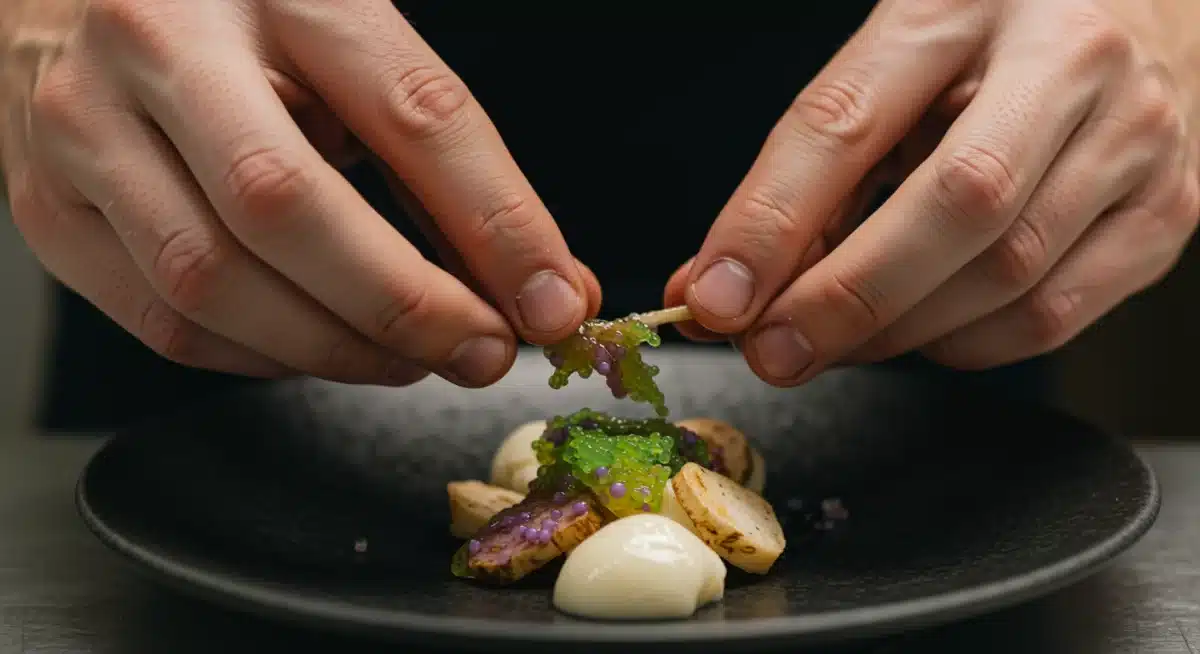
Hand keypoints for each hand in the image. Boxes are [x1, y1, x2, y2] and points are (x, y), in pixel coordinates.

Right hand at [3, 0, 599, 387]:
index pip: (411, 113)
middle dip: (404, 306)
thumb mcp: (345, 38)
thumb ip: (436, 154)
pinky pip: (163, 321)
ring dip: (336, 348)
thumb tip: (539, 282)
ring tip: (408, 359)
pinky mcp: (45, 206)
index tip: (556, 298)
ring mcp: (81, 127)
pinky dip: (262, 358)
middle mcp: (161, 44)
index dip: (497, 222)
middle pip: (289, 208)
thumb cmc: (237, 11)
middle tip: (480, 351)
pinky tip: (316, 346)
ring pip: (214, 282)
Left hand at [666, 0, 1199, 384]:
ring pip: (1007, 276)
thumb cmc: (992, 38)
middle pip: (954, 205)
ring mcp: (1135, 139)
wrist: (1148, 3)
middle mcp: (1069, 61)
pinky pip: (1052, 317)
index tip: (716, 294)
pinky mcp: (1168, 211)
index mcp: (965, 3)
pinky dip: (964, 345)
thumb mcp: (892, 65)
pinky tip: (922, 329)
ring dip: (897, 333)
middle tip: (772, 350)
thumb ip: (809, 172)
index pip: (849, 119)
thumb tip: (720, 286)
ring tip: (835, 339)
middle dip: (846, 298)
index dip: (772, 220)